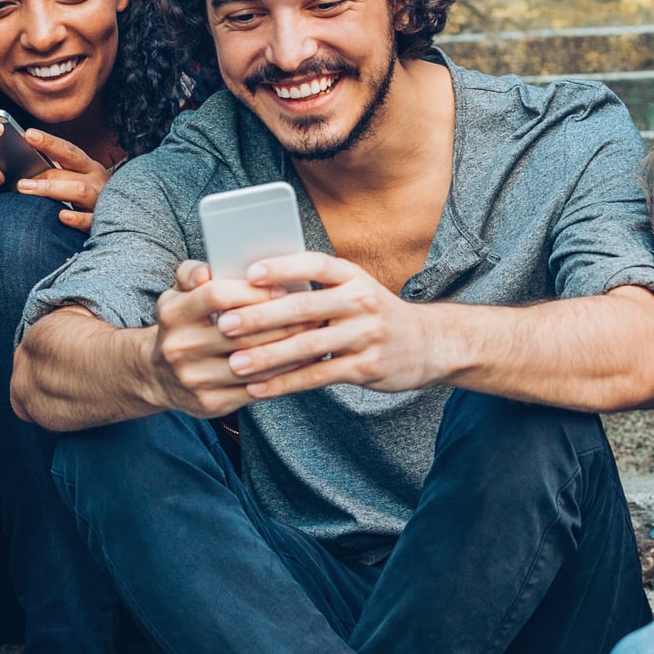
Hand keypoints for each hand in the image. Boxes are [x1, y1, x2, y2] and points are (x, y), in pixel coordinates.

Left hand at [13, 128, 111, 230]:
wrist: (122, 220)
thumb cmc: (89, 202)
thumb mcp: (78, 182)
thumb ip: (57, 176)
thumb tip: (22, 172)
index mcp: (90, 168)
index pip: (68, 151)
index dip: (49, 142)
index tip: (29, 134)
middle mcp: (97, 181)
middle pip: (69, 173)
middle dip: (43, 175)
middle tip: (19, 180)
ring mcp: (101, 201)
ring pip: (78, 191)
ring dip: (51, 189)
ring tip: (26, 189)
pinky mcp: (102, 222)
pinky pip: (90, 220)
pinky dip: (77, 218)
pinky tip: (62, 216)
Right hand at [148, 260, 317, 417]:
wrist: (158, 376)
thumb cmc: (181, 325)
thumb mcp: (177, 295)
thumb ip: (190, 273)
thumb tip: (207, 269)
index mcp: (172, 313)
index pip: (216, 295)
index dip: (252, 291)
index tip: (282, 289)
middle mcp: (179, 347)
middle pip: (241, 332)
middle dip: (281, 321)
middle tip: (312, 312)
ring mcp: (194, 379)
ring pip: (253, 363)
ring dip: (289, 349)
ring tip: (314, 336)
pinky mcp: (210, 403)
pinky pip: (255, 389)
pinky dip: (283, 375)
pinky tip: (302, 363)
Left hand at [216, 252, 441, 398]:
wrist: (428, 344)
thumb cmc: (376, 315)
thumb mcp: (356, 289)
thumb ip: (317, 289)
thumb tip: (258, 287)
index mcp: (353, 277)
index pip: (316, 264)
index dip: (283, 267)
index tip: (249, 273)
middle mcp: (361, 301)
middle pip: (304, 307)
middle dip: (261, 316)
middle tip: (226, 324)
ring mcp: (365, 335)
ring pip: (307, 346)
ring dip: (267, 357)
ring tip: (234, 363)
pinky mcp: (365, 367)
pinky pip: (317, 376)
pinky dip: (284, 384)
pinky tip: (258, 389)